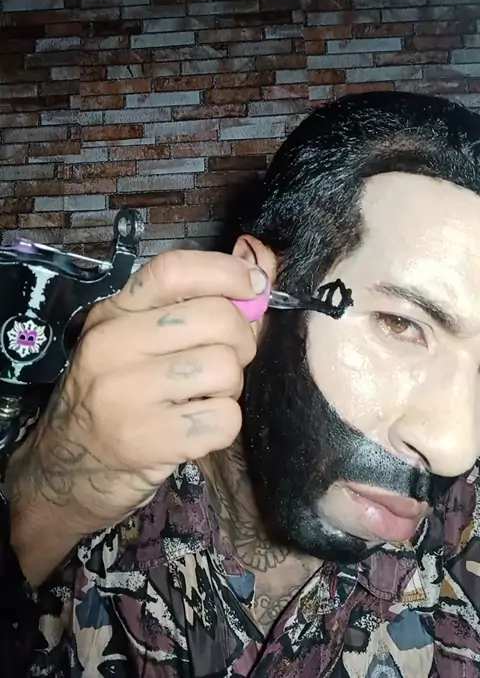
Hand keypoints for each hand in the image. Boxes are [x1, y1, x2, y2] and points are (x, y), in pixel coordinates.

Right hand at [13, 250, 266, 534]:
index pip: (174, 270)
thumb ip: (199, 298)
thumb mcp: (137, 338)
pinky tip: (197, 427)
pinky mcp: (146, 440)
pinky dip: (223, 425)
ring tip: (202, 397)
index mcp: (112, 313)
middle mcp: (112, 345)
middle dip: (241, 340)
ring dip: (229, 387)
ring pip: (226, 368)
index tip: (254, 285)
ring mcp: (125, 393)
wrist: (67, 471)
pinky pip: (224, 418)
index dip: (226, 271)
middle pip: (216, 317)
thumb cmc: (116, 396)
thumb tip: (259, 261)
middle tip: (224, 361)